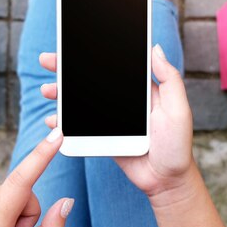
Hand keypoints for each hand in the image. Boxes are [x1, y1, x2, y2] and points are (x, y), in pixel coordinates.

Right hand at [39, 44, 195, 201]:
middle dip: (68, 69)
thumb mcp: (178, 109)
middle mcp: (123, 100)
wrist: (167, 181)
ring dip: (61, 94)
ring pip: (81, 101)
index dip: (92, 55)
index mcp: (141, 89)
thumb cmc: (178, 146)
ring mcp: (111, 119)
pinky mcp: (103, 136)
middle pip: (91, 79)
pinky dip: (63, 122)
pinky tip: (52, 120)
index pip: (114, 65)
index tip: (74, 45)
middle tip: (48, 61)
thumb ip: (169, 79)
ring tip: (47, 90)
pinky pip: (79, 126)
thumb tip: (154, 49)